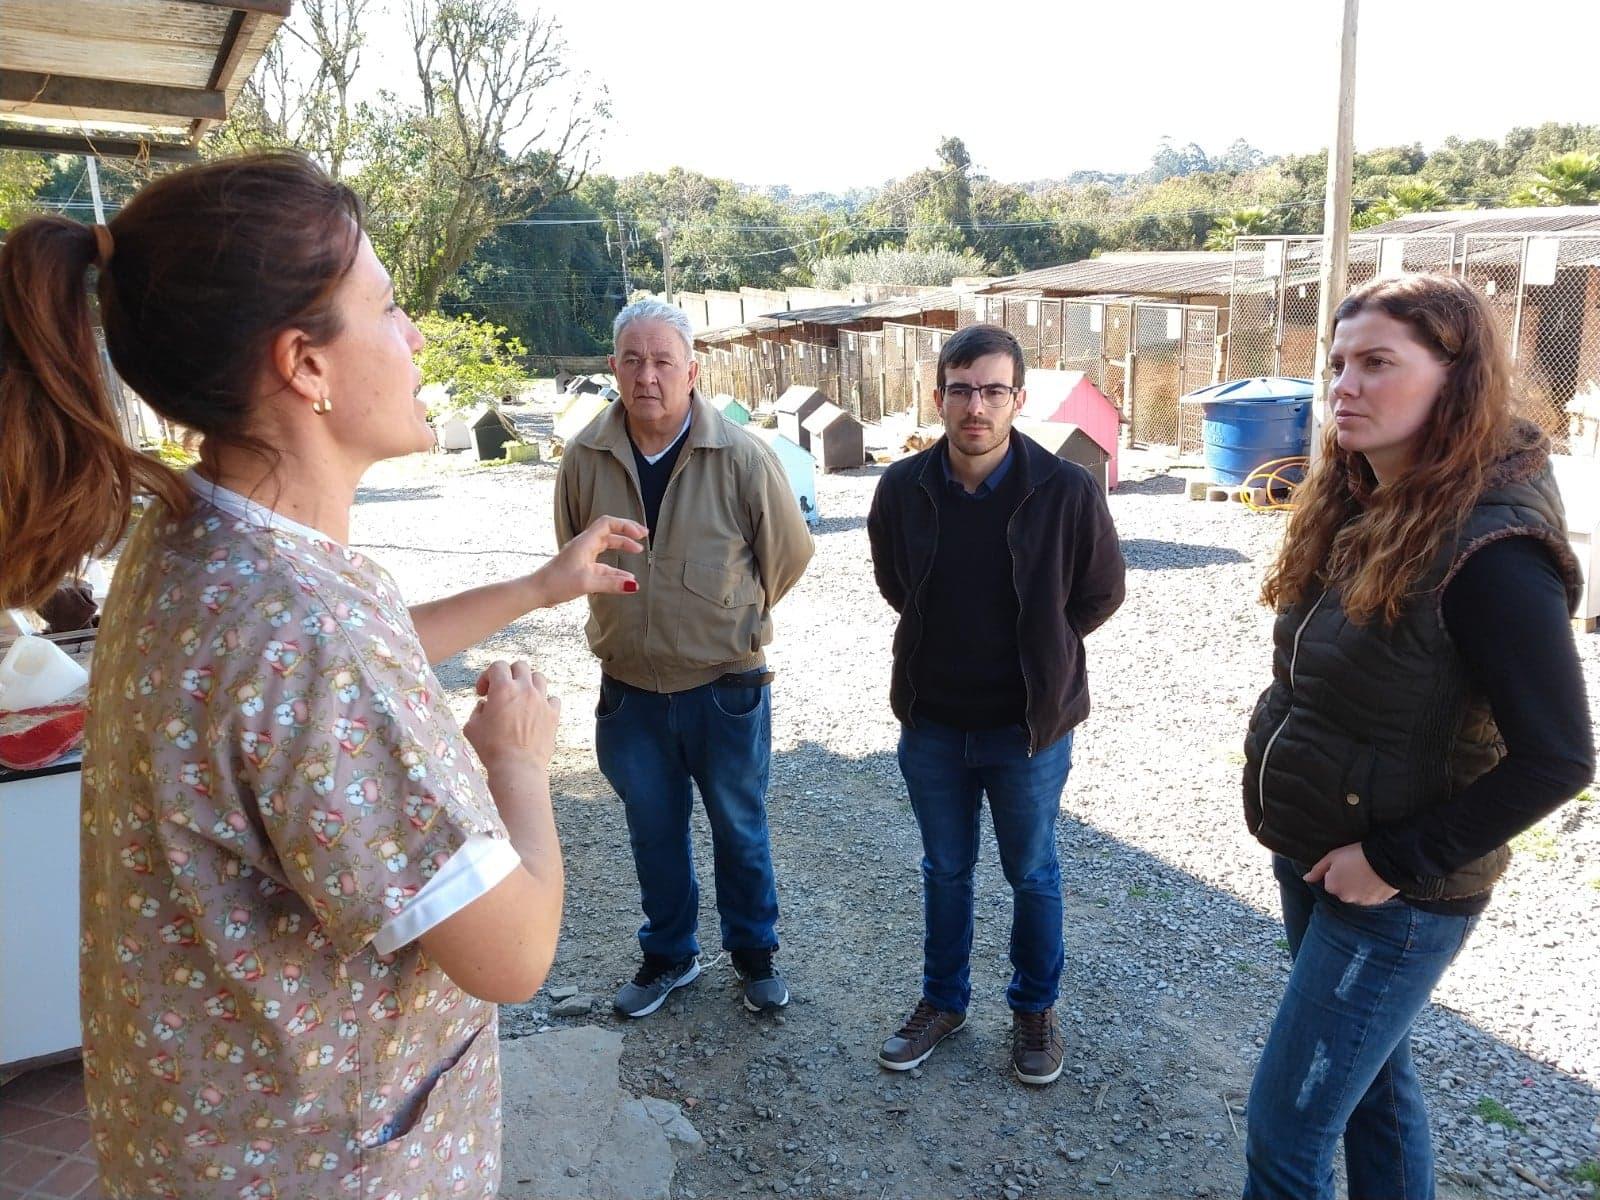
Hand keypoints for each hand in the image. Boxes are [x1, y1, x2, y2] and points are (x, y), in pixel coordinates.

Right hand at [463, 660, 560, 775]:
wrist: (517, 766)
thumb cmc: (492, 748)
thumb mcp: (472, 727)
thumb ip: (477, 710)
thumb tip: (485, 706)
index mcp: (503, 689)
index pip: (497, 666)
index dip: (487, 676)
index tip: (483, 692)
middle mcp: (525, 690)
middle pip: (520, 666)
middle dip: (509, 674)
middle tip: (503, 690)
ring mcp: (542, 701)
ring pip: (539, 678)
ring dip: (528, 684)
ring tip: (521, 698)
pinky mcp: (553, 714)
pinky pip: (553, 699)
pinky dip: (545, 702)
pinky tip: (536, 711)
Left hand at [535, 515, 646, 606]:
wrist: (537, 591)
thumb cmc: (557, 582)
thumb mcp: (587, 582)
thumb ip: (611, 583)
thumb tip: (634, 585)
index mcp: (585, 542)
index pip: (608, 523)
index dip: (625, 525)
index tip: (639, 534)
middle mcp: (585, 545)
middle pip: (609, 532)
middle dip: (627, 533)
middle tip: (644, 536)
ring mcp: (583, 556)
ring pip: (606, 547)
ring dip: (622, 548)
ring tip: (638, 552)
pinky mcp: (582, 568)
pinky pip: (603, 564)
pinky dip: (615, 568)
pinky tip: (626, 579)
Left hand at [1304, 843, 1398, 905]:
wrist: (1386, 860)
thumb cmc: (1357, 855)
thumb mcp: (1332, 857)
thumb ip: (1317, 870)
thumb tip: (1306, 878)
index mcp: (1332, 887)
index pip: (1330, 881)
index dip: (1337, 871)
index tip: (1346, 863)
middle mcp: (1344, 898)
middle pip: (1342, 890)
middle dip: (1347, 881)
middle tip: (1357, 867)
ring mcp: (1361, 902)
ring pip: (1355, 894)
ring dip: (1359, 887)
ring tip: (1367, 872)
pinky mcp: (1375, 902)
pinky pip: (1369, 897)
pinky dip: (1370, 891)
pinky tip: (1375, 879)